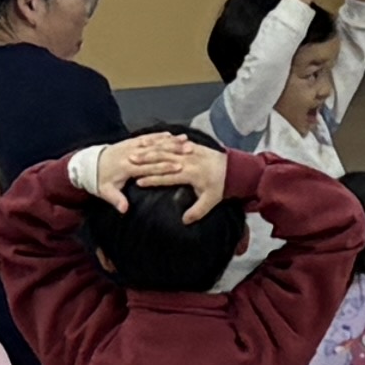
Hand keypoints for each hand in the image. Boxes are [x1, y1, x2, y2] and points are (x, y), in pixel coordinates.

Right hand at [107, 132, 232, 212]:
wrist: (235, 168)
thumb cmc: (221, 186)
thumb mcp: (211, 201)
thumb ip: (197, 211)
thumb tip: (184, 221)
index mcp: (191, 174)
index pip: (167, 176)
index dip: (152, 179)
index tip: (138, 182)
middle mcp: (189, 160)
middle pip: (163, 159)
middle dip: (146, 161)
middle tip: (130, 162)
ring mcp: (190, 151)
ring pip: (166, 149)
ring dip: (150, 151)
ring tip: (136, 152)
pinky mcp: (192, 146)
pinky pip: (173, 143)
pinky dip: (161, 143)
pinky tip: (150, 143)